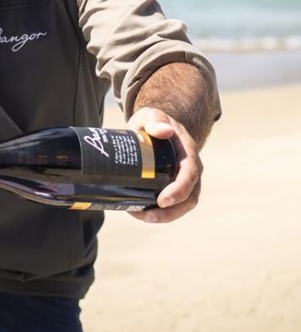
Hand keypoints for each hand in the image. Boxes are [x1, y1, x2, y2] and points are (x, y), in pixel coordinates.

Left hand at [127, 107, 202, 223]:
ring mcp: (185, 180)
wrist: (156, 126)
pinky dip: (160, 213)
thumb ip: (155, 119)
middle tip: (147, 216)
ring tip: (141, 217)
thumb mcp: (151, 115)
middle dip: (171, 211)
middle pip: (190, 197)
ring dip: (165, 216)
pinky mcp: (175, 186)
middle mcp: (191, 169)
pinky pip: (174, 205)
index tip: (162, 200)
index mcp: (188, 151)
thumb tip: (164, 131)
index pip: (190, 174)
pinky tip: (140, 213)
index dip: (179, 190)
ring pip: (183, 205)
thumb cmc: (153, 122)